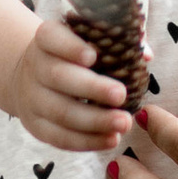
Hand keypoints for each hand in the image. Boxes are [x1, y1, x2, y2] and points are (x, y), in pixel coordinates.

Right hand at [2, 15, 132, 154]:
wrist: (32, 77)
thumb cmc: (74, 55)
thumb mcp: (87, 40)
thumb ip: (116, 41)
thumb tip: (145, 55)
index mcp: (46, 38)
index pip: (51, 37)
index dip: (70, 47)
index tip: (94, 56)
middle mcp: (35, 66)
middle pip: (59, 77)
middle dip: (92, 88)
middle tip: (121, 95)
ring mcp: (32, 98)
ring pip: (61, 112)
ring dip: (95, 121)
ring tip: (124, 123)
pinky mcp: (36, 125)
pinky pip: (59, 137)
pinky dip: (86, 141)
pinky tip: (111, 139)